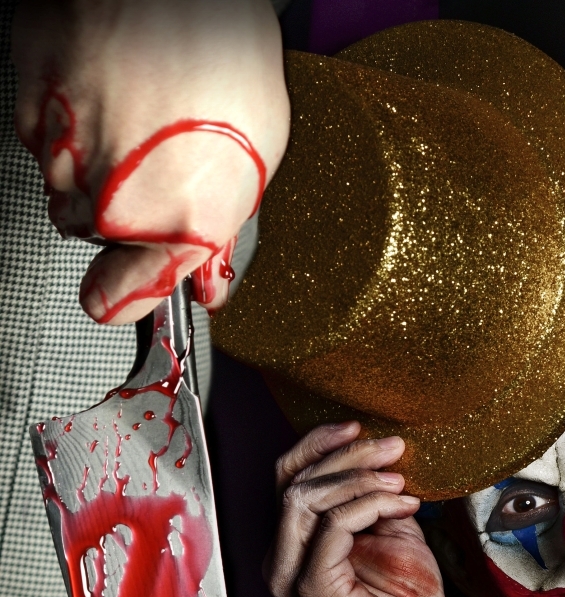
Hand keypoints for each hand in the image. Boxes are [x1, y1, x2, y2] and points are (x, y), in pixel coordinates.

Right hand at [12, 0, 289, 322]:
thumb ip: (222, 227)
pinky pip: (44, 136)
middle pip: (95, 234)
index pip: (116, 302)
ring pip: (68, 186)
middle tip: (159, 160)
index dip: (122, 297)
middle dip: (123, 209)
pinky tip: (108, 92)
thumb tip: (206, 273)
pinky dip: (70, 122)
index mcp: (175, 224)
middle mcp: (112, 201)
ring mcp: (64, 153)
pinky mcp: (31, 105)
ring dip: (98, 163)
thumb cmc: (225, 50)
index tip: (123, 292)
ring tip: (140, 114)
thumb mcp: (256, 158)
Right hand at [269, 423, 448, 596]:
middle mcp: (282, 559)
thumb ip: (373, 496)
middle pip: (295, 482)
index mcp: (293, 544)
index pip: (287, 478)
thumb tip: (380, 451)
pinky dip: (371, 505)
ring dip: (360, 478)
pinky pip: (333, 525)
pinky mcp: (313, 588)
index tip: (359, 426)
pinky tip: (403, 507)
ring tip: (401, 480)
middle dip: (347, 455)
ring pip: (307, 498)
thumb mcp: (391, 532)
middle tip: (394, 449)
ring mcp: (292, 575)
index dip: (318, 445)